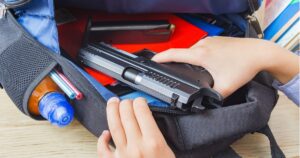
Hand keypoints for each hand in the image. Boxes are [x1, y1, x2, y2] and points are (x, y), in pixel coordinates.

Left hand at [97, 97, 174, 157]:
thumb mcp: (168, 151)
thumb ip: (156, 134)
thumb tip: (146, 119)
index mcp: (153, 142)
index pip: (141, 111)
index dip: (139, 102)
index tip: (140, 100)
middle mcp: (136, 147)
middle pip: (126, 115)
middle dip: (125, 103)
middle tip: (126, 100)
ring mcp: (123, 155)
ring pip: (113, 126)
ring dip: (112, 111)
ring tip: (112, 104)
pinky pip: (103, 150)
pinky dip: (101, 139)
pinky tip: (104, 133)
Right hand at [152, 37, 298, 96]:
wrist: (259, 53)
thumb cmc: (244, 65)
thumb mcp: (226, 87)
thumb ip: (213, 98)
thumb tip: (205, 104)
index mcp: (201, 55)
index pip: (173, 54)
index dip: (160, 58)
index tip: (152, 61)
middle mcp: (203, 45)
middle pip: (182, 53)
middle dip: (176, 62)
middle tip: (174, 71)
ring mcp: (209, 41)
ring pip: (193, 51)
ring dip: (190, 59)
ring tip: (194, 70)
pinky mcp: (215, 41)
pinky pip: (202, 48)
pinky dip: (200, 55)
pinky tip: (208, 64)